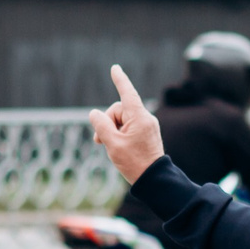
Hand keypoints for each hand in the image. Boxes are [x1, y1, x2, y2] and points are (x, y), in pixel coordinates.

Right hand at [88, 64, 166, 183]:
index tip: (115, 68)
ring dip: (111, 130)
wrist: (154, 180)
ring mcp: (146, 126)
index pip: (127, 93)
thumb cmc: (134, 162)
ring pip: (120, 120)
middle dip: (106, 122)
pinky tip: (117, 147)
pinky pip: (128, 127)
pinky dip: (119, 134)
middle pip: (118, 110)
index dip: (120, 80)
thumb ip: (101, 125)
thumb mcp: (112, 143)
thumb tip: (95, 113)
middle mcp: (145, 118)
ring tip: (109, 147)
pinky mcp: (146, 134)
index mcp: (140, 117)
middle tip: (100, 142)